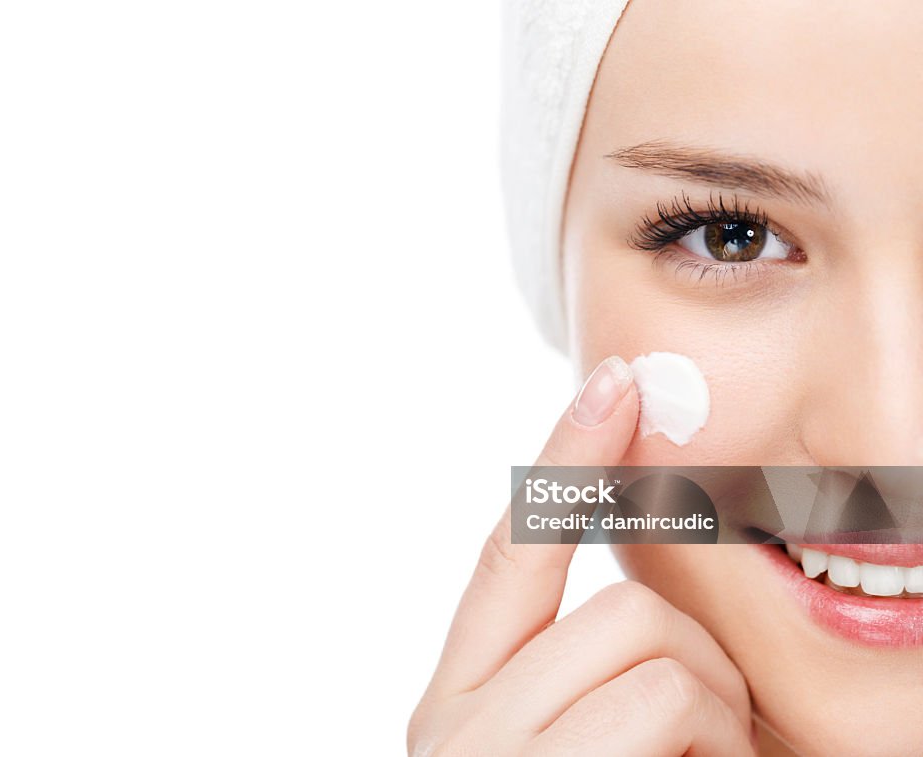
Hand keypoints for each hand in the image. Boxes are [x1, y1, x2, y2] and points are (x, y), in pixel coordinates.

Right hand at [408, 356, 754, 755]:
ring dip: (717, 709)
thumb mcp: (578, 756)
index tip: (616, 383)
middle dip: (697, 660)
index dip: (564, 462)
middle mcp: (454, 727)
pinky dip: (719, 744)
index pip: (509, 557)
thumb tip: (650, 611)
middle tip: (719, 734)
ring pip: (647, 634)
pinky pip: (665, 696)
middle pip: (617, 602)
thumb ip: (582, 685)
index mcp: (458, 706)